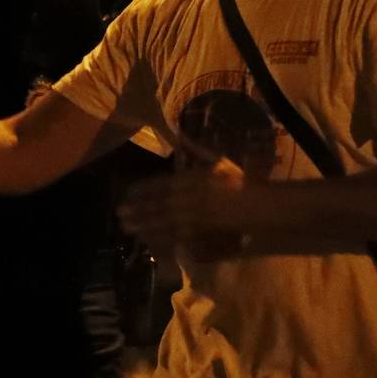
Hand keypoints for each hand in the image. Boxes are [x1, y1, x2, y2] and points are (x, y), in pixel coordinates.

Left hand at [117, 140, 254, 260]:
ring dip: (144, 225)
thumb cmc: (238, 182)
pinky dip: (159, 239)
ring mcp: (195, 218)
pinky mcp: (200, 234)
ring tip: (126, 227)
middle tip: (119, 213)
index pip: (164, 184)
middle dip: (139, 210)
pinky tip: (147, 240)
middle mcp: (192, 199)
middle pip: (160, 205)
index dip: (144, 189)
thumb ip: (198, 152)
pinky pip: (175, 238)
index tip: (128, 191)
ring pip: (164, 223)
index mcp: (195, 180)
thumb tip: (182, 137)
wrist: (256, 206)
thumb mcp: (219, 162)